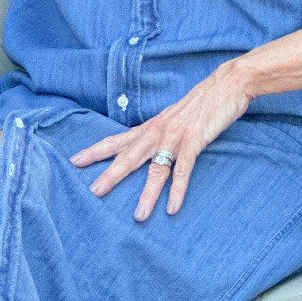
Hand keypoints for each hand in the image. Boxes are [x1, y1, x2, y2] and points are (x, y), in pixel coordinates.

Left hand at [69, 61, 251, 220]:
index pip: (117, 140)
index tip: (74, 160)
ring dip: (147, 194)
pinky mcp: (194, 141)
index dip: (96, 150)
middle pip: (128, 156)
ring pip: (156, 169)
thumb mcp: (173, 117)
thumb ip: (159, 132)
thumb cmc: (201, 102)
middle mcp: (158, 132)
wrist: (227, 84)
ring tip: (138, 216)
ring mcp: (175, 137)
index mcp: (151, 127)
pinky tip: (172, 208)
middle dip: (110, 175)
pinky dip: (178, 190)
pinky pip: (183, 170)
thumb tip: (147, 146)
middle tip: (93, 192)